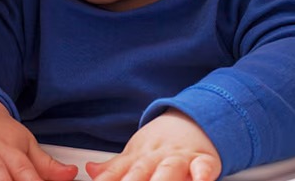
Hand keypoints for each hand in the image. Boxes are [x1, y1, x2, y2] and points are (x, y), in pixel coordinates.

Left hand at [85, 109, 220, 180]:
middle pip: (140, 171)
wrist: (192, 120)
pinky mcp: (203, 159)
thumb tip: (91, 171)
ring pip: (169, 169)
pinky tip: (200, 179)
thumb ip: (114, 168)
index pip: (117, 172)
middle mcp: (156, 157)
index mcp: (137, 157)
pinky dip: (202, 173)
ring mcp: (179, 158)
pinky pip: (203, 166)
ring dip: (162, 180)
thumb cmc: (161, 144)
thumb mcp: (135, 153)